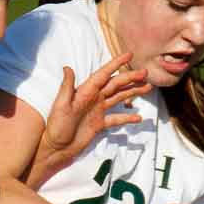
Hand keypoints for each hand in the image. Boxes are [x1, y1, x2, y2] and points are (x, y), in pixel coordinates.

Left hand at [31, 54, 149, 179]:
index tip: (129, 55)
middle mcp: (94, 98)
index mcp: (85, 91)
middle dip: (130, 78)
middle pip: (115, 84)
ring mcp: (98, 111)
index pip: (103, 74)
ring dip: (132, 92)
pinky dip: (127, 117)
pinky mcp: (99, 124)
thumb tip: (67, 67)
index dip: (116, 64)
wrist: (56, 148)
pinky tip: (138, 118)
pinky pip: (116, 118)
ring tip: (148, 88)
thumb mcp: (60, 106)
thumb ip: (66, 87)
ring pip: (119, 98)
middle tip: (145, 73)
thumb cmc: (56, 126)